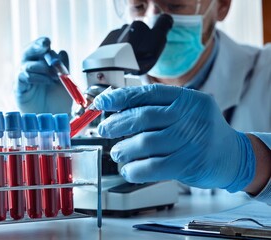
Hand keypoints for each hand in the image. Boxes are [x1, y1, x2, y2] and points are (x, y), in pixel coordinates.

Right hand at [16, 37, 71, 113]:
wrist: (53, 119)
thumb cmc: (57, 100)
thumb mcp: (65, 81)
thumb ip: (63, 67)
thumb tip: (62, 51)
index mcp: (41, 63)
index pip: (38, 48)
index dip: (42, 43)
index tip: (48, 43)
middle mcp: (30, 68)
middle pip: (28, 51)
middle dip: (36, 46)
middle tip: (46, 45)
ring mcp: (23, 78)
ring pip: (28, 64)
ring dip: (43, 68)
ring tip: (55, 77)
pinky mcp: (19, 88)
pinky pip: (24, 77)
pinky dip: (38, 77)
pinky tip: (47, 82)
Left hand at [93, 84, 255, 191]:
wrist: (233, 156)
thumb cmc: (201, 132)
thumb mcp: (185, 111)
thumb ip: (157, 108)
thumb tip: (116, 109)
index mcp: (187, 99)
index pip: (148, 94)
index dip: (120, 98)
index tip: (101, 103)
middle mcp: (190, 117)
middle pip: (143, 117)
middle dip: (117, 124)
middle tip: (104, 130)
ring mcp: (190, 140)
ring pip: (144, 143)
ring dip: (124, 149)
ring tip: (118, 153)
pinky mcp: (188, 164)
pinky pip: (152, 167)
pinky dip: (134, 169)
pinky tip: (128, 169)